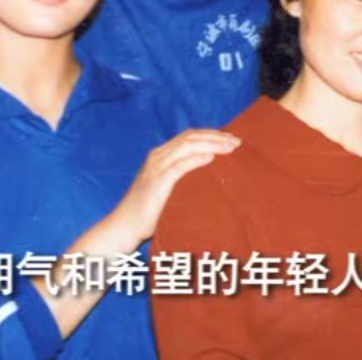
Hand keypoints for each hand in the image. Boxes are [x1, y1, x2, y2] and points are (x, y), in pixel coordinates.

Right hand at [110, 129, 239, 240]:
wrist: (124, 226)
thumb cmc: (149, 211)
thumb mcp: (168, 188)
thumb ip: (183, 177)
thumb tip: (210, 175)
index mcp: (161, 155)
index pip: (189, 137)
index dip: (211, 135)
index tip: (231, 138)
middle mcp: (158, 156)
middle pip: (190, 138)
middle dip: (216, 137)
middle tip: (237, 141)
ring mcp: (156, 168)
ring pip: (187, 147)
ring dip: (211, 144)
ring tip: (230, 147)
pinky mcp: (156, 182)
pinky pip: (179, 166)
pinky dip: (196, 160)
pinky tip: (210, 158)